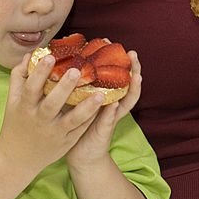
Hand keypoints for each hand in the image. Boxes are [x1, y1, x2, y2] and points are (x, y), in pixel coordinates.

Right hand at [0, 53, 105, 173]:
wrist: (17, 158)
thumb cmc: (16, 122)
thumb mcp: (13, 101)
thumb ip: (20, 77)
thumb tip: (31, 55)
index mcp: (25, 108)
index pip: (31, 88)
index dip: (39, 73)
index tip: (50, 56)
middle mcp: (40, 120)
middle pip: (52, 104)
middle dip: (64, 87)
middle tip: (77, 71)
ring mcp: (55, 133)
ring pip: (72, 119)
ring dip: (87, 107)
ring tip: (100, 93)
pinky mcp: (67, 142)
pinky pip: (81, 129)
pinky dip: (91, 118)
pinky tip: (104, 106)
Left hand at [66, 51, 141, 170]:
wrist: (80, 155)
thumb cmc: (77, 125)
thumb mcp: (77, 101)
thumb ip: (75, 85)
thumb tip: (62, 63)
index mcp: (106, 95)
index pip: (116, 74)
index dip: (116, 59)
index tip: (112, 43)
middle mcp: (113, 104)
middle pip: (128, 84)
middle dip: (133, 69)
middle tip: (133, 54)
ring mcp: (111, 118)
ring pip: (126, 101)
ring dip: (133, 88)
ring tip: (136, 75)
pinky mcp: (105, 131)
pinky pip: (109, 120)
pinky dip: (112, 112)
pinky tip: (114, 103)